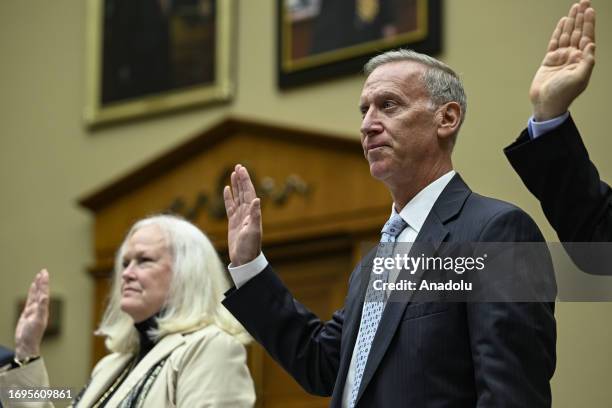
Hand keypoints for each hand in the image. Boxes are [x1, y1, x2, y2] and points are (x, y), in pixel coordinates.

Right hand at [15, 269, 49, 359]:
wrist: (26, 343)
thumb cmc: (32, 334)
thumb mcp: (37, 320)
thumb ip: (41, 308)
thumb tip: (44, 297)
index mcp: (44, 308)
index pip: (44, 292)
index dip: (44, 283)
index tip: (44, 273)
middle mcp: (40, 307)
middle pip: (41, 291)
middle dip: (42, 281)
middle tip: (43, 271)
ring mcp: (34, 310)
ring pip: (35, 294)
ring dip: (37, 286)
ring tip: (38, 276)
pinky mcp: (27, 313)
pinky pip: (30, 300)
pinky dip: (31, 293)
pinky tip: (32, 288)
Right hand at [223, 164, 261, 265]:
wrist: (245, 260)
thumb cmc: (250, 247)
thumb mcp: (253, 231)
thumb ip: (255, 216)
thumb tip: (257, 199)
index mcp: (252, 213)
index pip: (248, 192)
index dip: (245, 180)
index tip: (241, 169)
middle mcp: (247, 213)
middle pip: (243, 192)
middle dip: (241, 179)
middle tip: (238, 166)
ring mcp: (240, 217)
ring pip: (237, 197)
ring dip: (236, 185)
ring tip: (233, 174)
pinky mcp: (233, 222)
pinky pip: (230, 206)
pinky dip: (228, 197)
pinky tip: (227, 190)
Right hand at [530, 0, 594, 120]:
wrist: (546, 103)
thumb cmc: (563, 95)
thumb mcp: (579, 79)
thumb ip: (587, 62)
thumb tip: (591, 45)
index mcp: (582, 60)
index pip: (587, 37)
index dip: (589, 23)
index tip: (589, 10)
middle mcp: (573, 56)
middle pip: (579, 32)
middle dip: (581, 17)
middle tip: (583, 2)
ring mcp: (561, 57)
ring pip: (567, 34)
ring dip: (571, 21)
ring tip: (575, 8)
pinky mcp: (550, 60)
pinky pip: (555, 42)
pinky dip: (559, 32)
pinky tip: (562, 23)